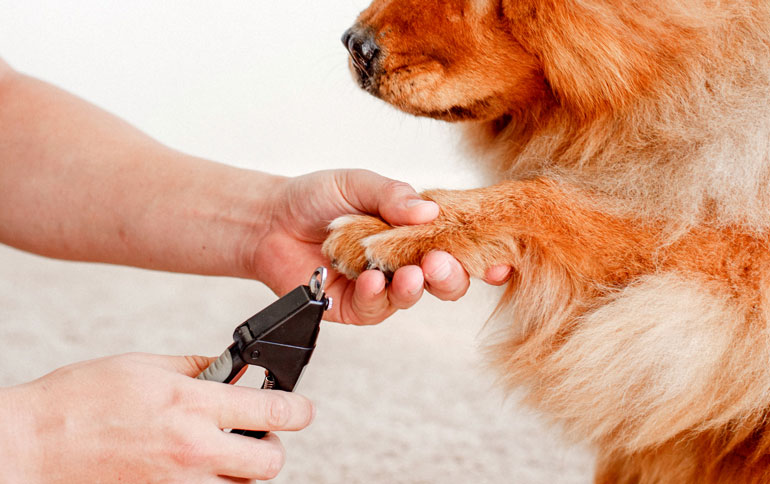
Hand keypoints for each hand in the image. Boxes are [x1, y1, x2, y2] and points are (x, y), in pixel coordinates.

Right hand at [0, 353, 313, 482]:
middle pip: (270, 462)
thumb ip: (198, 367)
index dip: (299, 409)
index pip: (274, 410)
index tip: (302, 408)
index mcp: (191, 404)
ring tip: (220, 449)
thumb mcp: (145, 365)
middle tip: (255, 432)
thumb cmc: (81, 400)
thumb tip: (234, 369)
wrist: (30, 446)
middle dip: (272, 446)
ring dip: (242, 470)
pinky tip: (195, 466)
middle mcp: (193, 449)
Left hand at [250, 169, 509, 324]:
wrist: (269, 220)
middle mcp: (406, 260)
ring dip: (416, 288)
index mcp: (416, 229)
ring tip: (409, 274)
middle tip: (440, 263)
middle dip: (452, 275)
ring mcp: (383, 286)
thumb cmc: (317, 197)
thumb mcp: (357, 183)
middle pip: (447, 278)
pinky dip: (377, 296)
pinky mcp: (356, 307)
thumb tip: (430, 210)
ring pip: (415, 297)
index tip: (499, 260)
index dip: (484, 255)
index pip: (460, 243)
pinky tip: (371, 281)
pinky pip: (376, 309)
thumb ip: (392, 195)